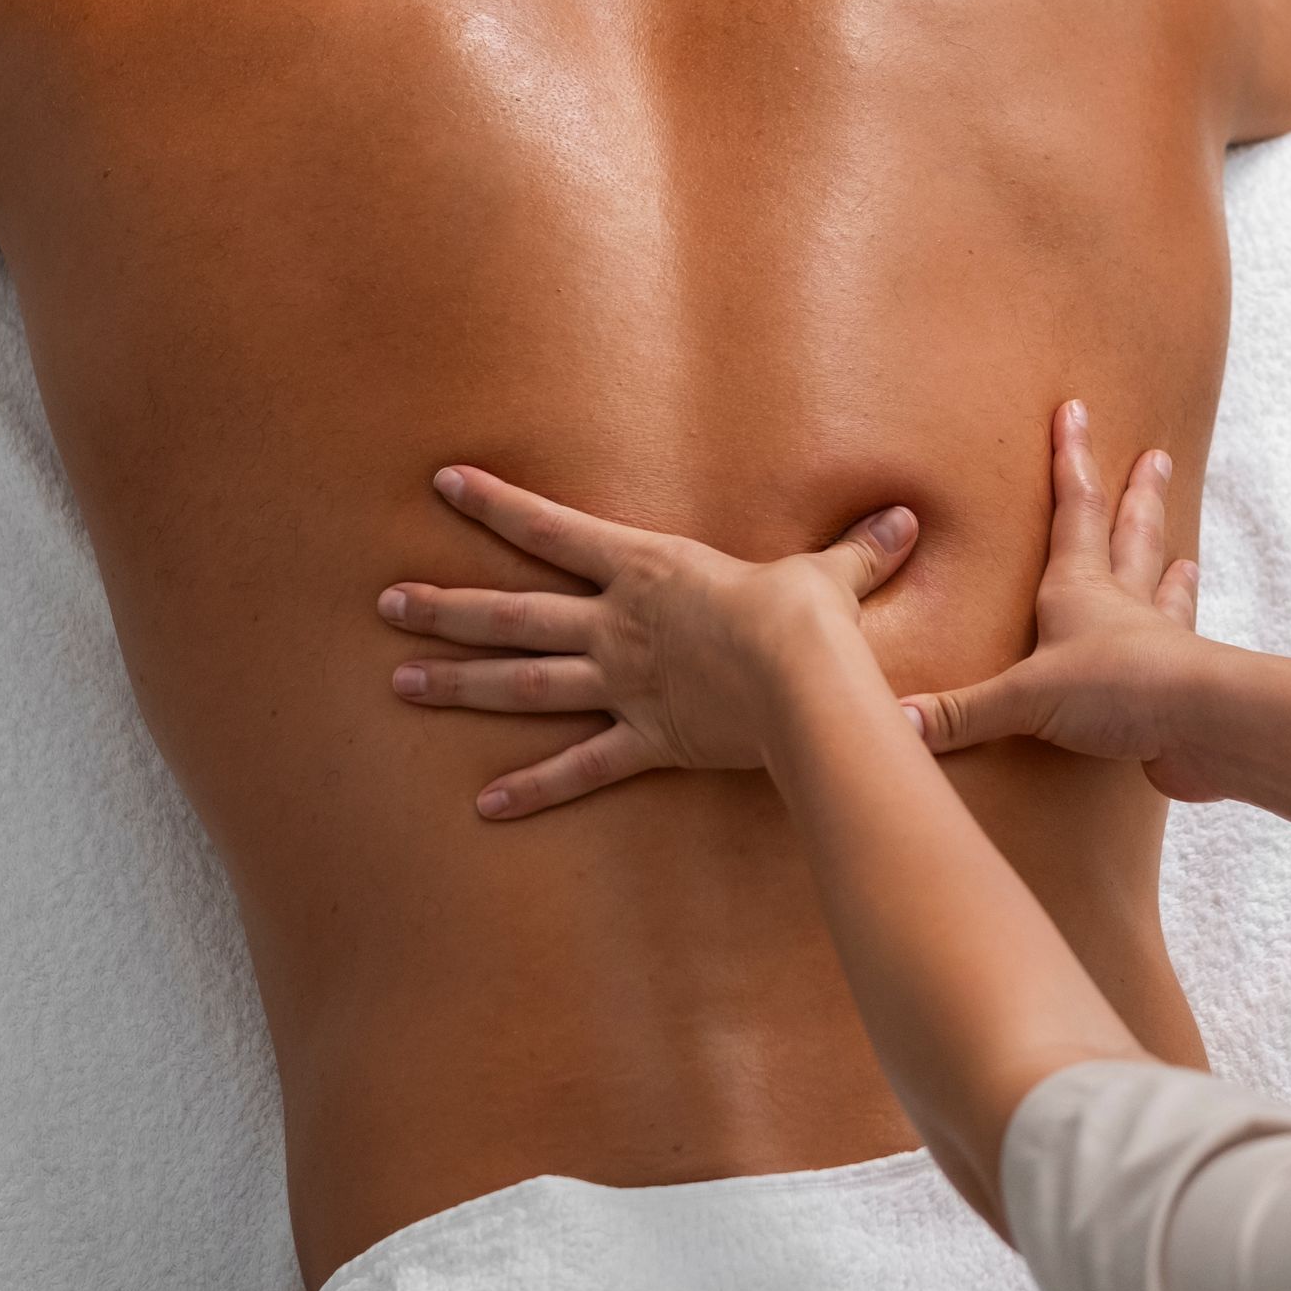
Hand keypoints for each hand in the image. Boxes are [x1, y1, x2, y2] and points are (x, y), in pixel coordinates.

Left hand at [379, 466, 919, 818]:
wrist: (806, 678)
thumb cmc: (809, 618)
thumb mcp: (829, 575)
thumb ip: (856, 551)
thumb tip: (906, 522)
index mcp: (648, 568)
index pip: (552, 529)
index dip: (495, 505)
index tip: (442, 484)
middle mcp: (618, 625)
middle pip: (512, 613)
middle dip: (445, 606)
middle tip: (384, 603)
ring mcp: (623, 684)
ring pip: (522, 683)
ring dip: (458, 684)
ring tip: (398, 684)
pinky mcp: (644, 738)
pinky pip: (579, 767)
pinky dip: (533, 788)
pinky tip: (485, 805)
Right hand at [903, 401, 1214, 796]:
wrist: (1200, 726)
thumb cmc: (1115, 691)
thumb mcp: (1023, 700)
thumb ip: (960, 711)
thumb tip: (897, 721)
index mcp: (1078, 589)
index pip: (1073, 509)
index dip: (1070, 459)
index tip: (1075, 411)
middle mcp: (1120, 603)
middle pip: (1131, 534)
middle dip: (1137, 494)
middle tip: (1156, 456)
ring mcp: (1157, 638)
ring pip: (1161, 586)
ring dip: (1167, 562)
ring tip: (1185, 552)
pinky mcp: (1177, 681)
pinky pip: (1179, 644)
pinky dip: (1181, 629)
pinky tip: (1188, 629)